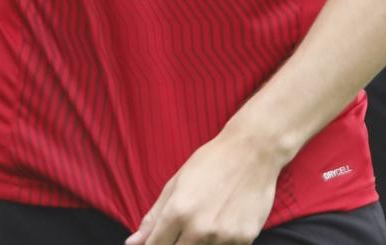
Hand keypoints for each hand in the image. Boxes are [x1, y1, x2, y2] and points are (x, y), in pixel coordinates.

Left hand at [126, 127, 285, 244]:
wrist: (253, 151)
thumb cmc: (211, 162)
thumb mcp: (176, 183)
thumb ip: (153, 217)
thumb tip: (132, 243)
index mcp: (178, 212)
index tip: (157, 243)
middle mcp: (199, 228)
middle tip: (182, 232)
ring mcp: (223, 237)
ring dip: (198, 244)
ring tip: (207, 220)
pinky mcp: (244, 239)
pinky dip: (220, 243)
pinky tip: (224, 223)